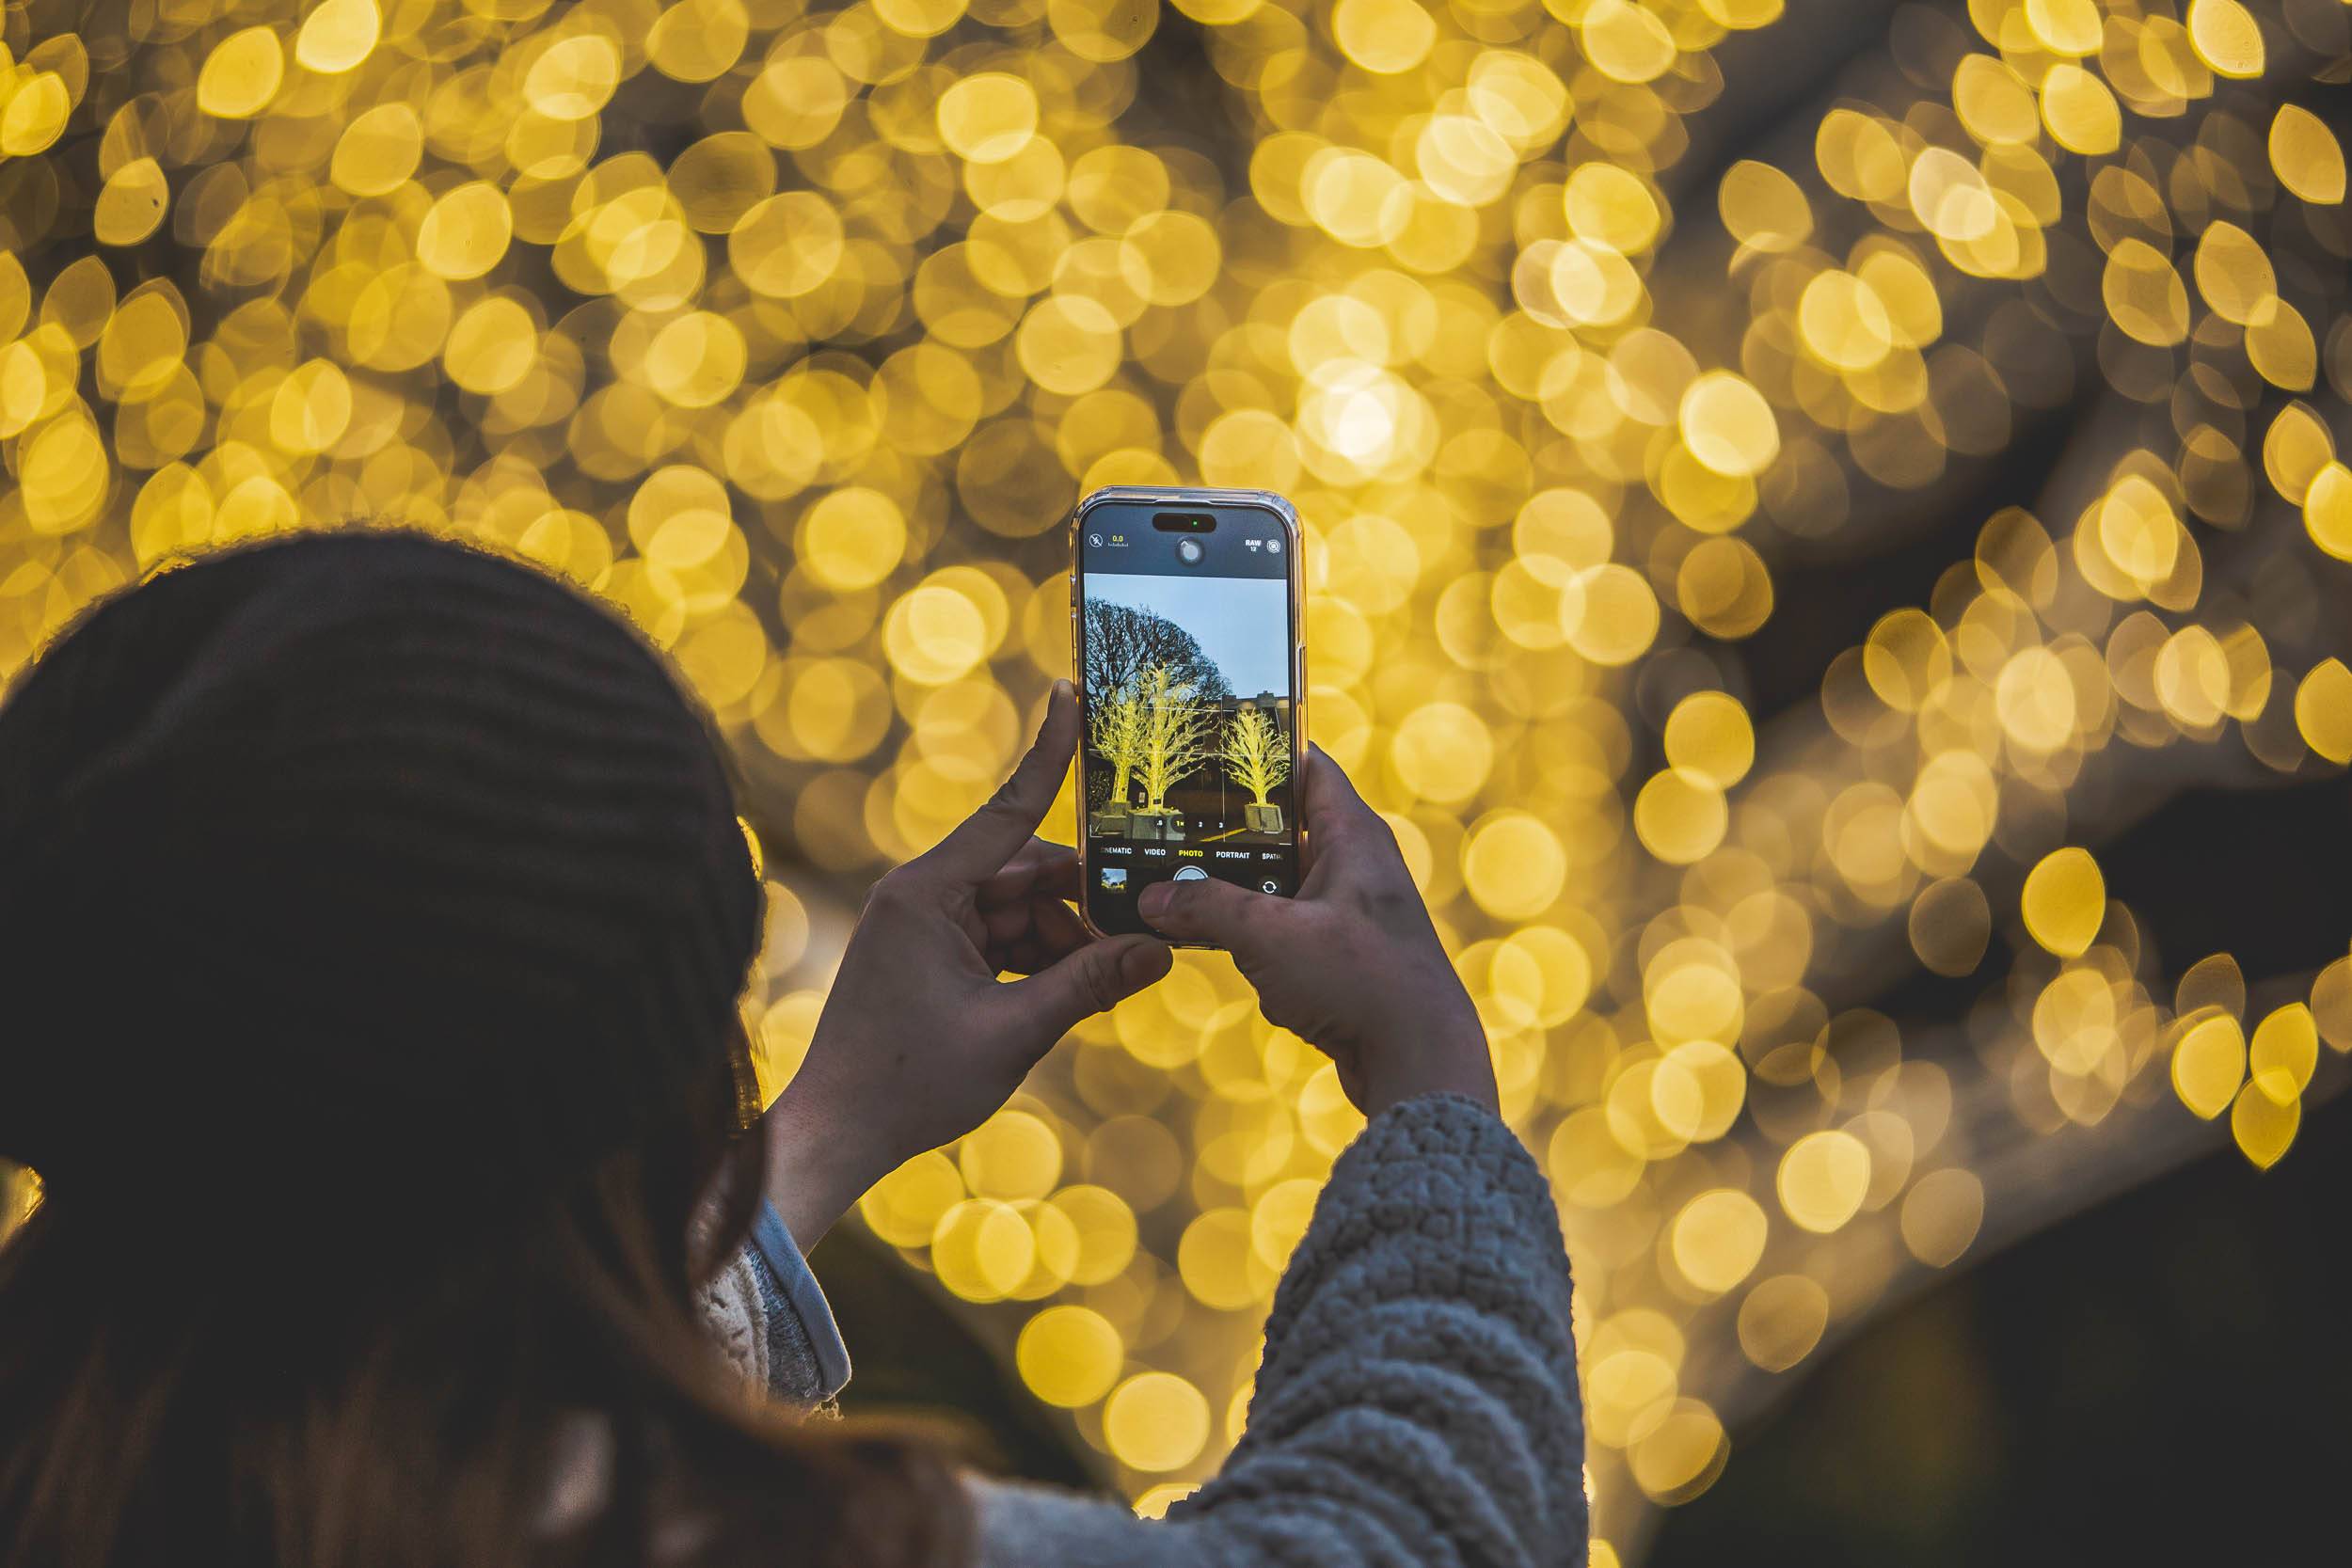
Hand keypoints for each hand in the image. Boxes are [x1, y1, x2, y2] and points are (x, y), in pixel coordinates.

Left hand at [761, 681, 1171, 1243]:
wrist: (838, 1132)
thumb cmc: (909, 1083)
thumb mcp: (1013, 1032)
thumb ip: (1089, 984)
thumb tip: (1161, 952)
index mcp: (926, 893)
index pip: (1009, 812)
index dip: (1049, 754)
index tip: (1073, 693)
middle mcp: (922, 895)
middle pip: (1028, 873)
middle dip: (1082, 908)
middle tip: (1140, 939)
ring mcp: (925, 926)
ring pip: (1021, 911)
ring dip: (1063, 945)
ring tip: (1098, 988)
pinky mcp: (932, 956)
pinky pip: (1002, 940)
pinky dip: (1037, 963)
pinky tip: (1064, 998)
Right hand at [1136, 746, 1496, 1119]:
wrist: (1418, 1062)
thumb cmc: (1361, 981)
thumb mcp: (1269, 936)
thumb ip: (1207, 908)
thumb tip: (1151, 899)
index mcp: (1353, 834)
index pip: (1305, 764)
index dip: (1258, 750)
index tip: (1203, 746)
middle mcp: (1356, 864)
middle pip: (1282, 825)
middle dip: (1227, 831)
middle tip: (1167, 824)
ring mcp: (1349, 911)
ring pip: (1278, 882)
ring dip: (1235, 892)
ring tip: (1176, 886)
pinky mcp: (1342, 955)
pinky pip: (1285, 929)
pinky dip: (1254, 936)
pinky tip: (1217, 948)